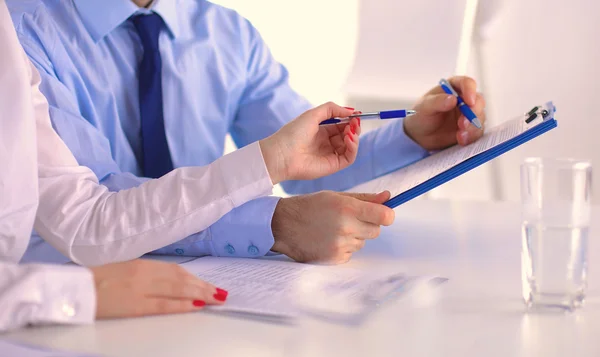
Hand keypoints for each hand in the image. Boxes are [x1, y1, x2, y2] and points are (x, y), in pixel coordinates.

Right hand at [91, 259, 227, 318]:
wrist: (73, 289)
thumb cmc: (96, 280)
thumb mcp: (124, 269)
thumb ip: (145, 273)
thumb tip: (169, 280)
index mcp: (142, 264)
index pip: (176, 270)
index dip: (195, 277)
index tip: (209, 284)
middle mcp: (145, 273)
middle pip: (181, 279)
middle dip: (203, 286)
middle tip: (220, 293)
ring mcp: (141, 288)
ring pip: (178, 289)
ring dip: (199, 293)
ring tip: (215, 298)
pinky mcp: (134, 304)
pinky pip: (164, 304)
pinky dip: (182, 304)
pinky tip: (196, 306)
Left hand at [259, 102, 360, 183]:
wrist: (282, 154)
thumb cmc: (293, 133)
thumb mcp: (312, 114)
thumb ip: (332, 109)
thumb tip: (351, 111)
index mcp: (320, 132)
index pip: (341, 125)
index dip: (350, 120)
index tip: (356, 114)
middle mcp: (326, 144)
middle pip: (347, 135)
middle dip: (354, 127)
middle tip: (355, 122)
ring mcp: (330, 155)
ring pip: (350, 146)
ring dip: (354, 136)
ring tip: (350, 130)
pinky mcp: (333, 166)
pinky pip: (349, 157)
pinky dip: (353, 147)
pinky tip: (349, 138)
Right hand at [271, 190, 394, 263]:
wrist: (283, 225)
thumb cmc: (310, 207)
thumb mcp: (335, 196)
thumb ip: (364, 198)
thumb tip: (388, 197)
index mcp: (348, 207)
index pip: (385, 216)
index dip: (387, 215)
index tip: (382, 214)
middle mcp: (346, 227)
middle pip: (376, 231)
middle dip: (367, 225)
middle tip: (349, 219)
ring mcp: (341, 245)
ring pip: (363, 242)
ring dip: (354, 236)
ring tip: (333, 229)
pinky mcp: (335, 258)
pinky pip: (351, 253)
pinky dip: (344, 247)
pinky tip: (328, 239)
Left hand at [403, 76, 486, 150]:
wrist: (418, 136)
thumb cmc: (420, 116)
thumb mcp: (424, 107)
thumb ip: (437, 102)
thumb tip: (452, 99)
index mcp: (453, 88)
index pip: (467, 83)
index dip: (470, 90)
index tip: (469, 101)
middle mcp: (464, 99)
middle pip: (478, 101)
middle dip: (473, 112)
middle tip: (463, 123)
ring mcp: (468, 115)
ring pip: (479, 118)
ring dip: (472, 127)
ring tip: (460, 135)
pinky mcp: (470, 129)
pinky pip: (477, 132)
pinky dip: (471, 136)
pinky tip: (461, 140)